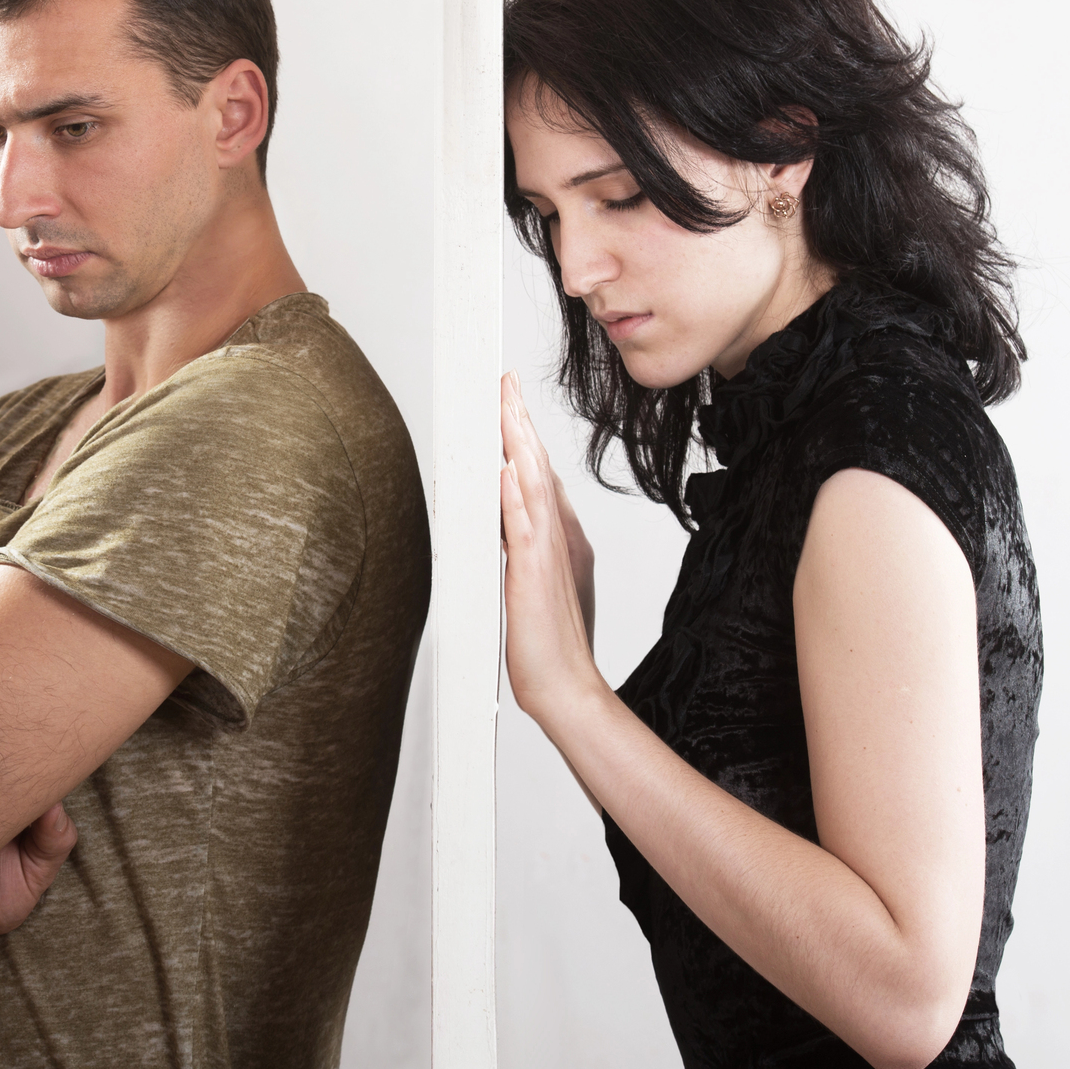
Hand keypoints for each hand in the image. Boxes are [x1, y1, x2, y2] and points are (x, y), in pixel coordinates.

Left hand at [500, 371, 603, 725]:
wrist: (565, 685)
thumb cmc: (551, 639)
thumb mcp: (537, 578)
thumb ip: (527, 543)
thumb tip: (508, 511)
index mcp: (560, 535)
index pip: (539, 473)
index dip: (525, 435)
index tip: (510, 402)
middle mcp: (559, 535)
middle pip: (537, 466)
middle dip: (520, 422)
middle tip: (505, 383)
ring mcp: (549, 552)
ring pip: (532, 486)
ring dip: (518, 444)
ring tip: (504, 406)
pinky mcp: (534, 574)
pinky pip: (523, 529)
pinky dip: (514, 498)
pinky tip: (504, 471)